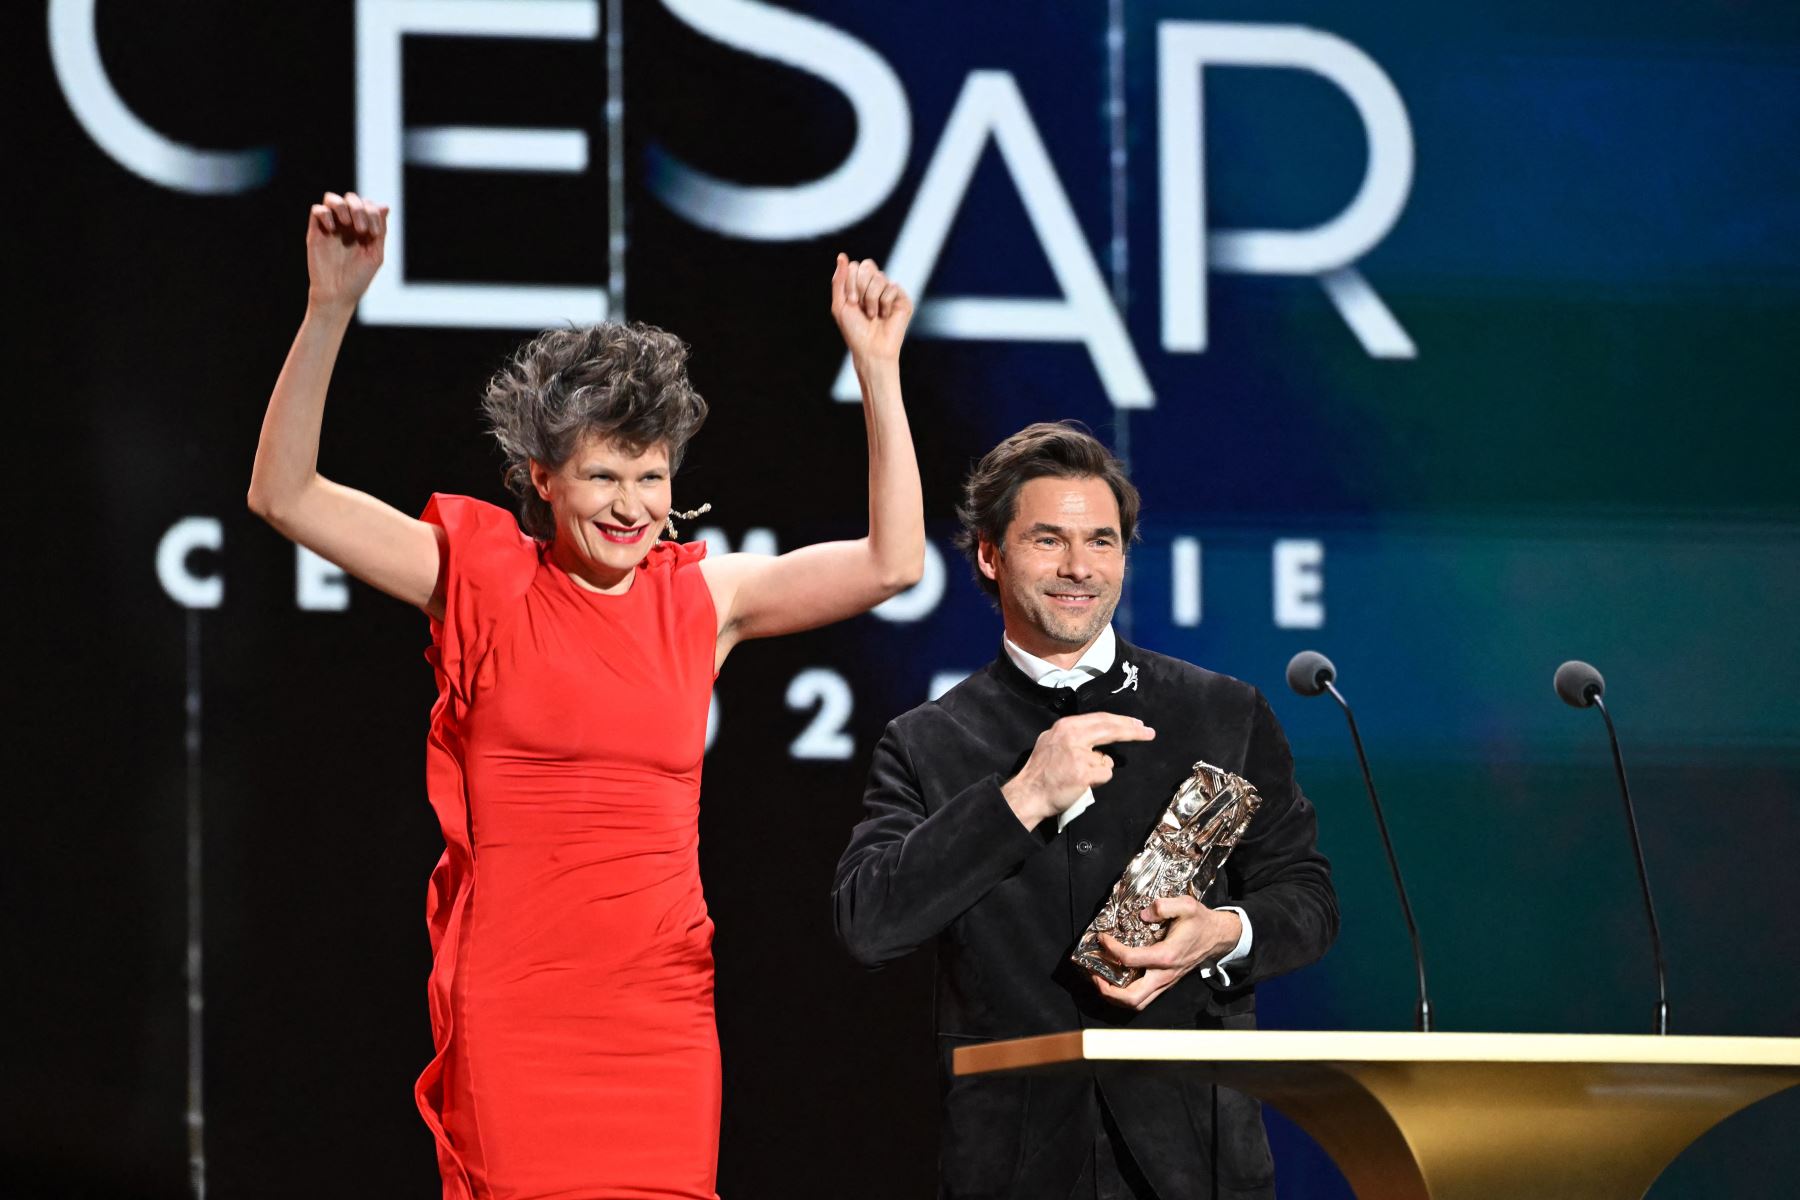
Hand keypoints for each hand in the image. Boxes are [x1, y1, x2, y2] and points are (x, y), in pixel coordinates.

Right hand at [307, 191, 388, 314]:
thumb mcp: (375, 255)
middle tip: (361, 229)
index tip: (373, 234)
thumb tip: (385, 205)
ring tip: (347, 223)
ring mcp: (331, 227)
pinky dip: (325, 214)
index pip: (368, 205)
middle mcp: (346, 225)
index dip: (372, 212)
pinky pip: (317, 210)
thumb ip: (380, 231)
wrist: (337, 295)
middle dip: (358, 208)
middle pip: (351, 198)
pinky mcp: (316, 232)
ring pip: (332, 198)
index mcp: (363, 229)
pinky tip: (331, 229)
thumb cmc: (358, 279)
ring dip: (342, 206)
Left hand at [831, 253, 910, 363]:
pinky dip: (884, 303)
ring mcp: (889, 291)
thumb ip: (839, 280)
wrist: (870, 349)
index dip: (850, 281)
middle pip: (867, 266)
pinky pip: (892, 287)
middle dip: (860, 287)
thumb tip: (841, 255)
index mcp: (859, 285)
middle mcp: (875, 285)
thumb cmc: (854, 330)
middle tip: (859, 305)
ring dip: (871, 298)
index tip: (851, 301)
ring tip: (872, 314)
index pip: (854, 266)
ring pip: (879, 277)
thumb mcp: (839, 305)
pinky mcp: (902, 299)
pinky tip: (885, 315)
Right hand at [1001, 713, 1153, 828]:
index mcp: (1066, 726)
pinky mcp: (1083, 774)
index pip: (1101, 719)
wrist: (1029, 793)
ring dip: (1100, 768)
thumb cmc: (1041, 770)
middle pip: (1111, 729)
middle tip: (1148, 732)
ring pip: (1107, 759)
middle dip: (1132, 730)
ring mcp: (1079, 755)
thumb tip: (1096, 735)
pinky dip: (1098, 780)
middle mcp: (1073, 736)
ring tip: (1081, 776)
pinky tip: (1082, 783)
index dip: (1122, 721)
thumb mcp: (1052, 740)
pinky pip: (1105, 774)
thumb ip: (1073, 735)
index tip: (1137, 723)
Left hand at [1090, 896, 1242, 1011]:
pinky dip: (1124, 993)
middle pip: (1132, 997)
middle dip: (1108, 990)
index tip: (1101, 938)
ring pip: (1137, 1003)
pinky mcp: (1164, 983)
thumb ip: (1164, 905)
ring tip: (1100, 981)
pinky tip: (1115, 979)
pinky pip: (1142, 997)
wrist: (1218, 937)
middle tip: (1093, 974)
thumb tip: (1144, 914)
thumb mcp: (1186, 905)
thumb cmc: (1200, 922)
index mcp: (1166, 956)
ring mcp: (1165, 982)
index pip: (1130, 959)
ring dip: (1114, 996)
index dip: (1111, 949)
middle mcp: (1164, 975)